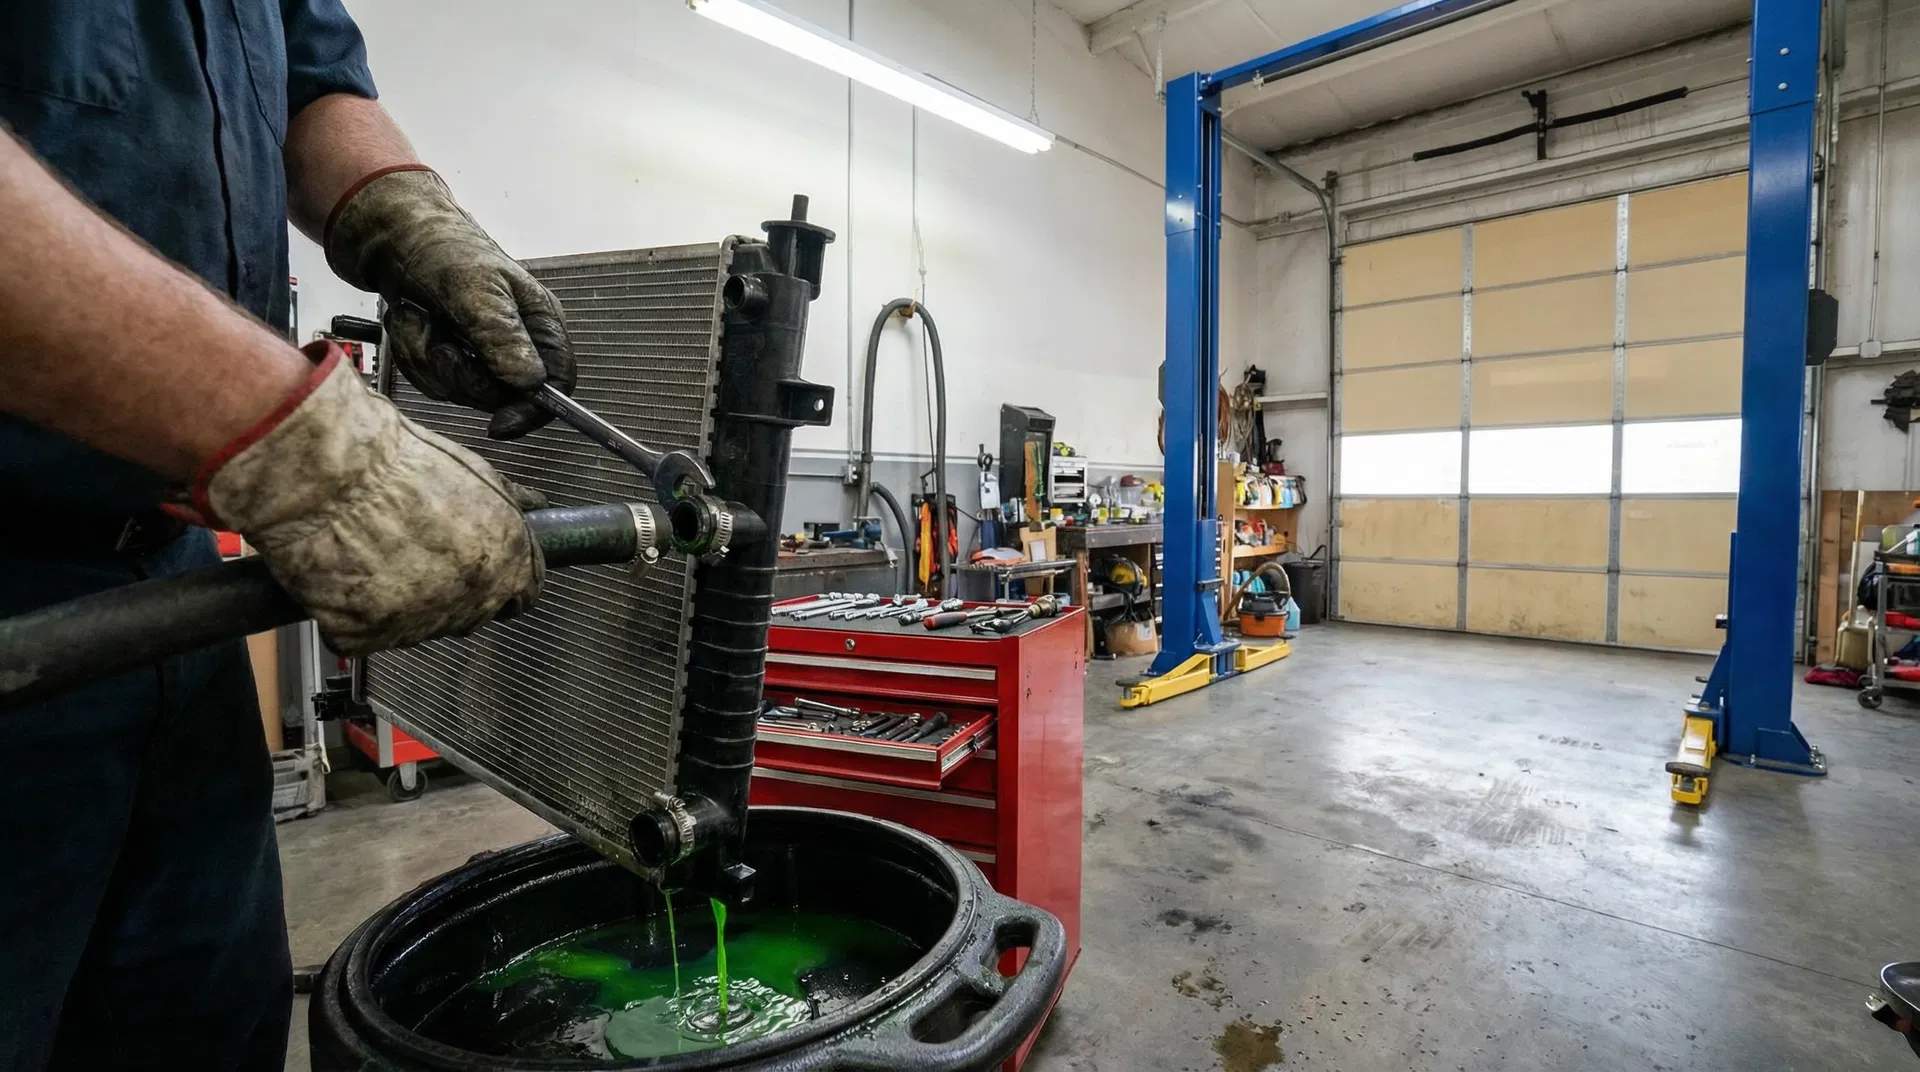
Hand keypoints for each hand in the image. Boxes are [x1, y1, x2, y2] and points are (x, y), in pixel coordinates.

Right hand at [190, 342, 542, 655]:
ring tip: (377, 557)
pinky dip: (355, 615)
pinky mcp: (366, 637)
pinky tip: (348, 575)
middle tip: (419, 556)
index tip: (486, 573)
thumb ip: (510, 503)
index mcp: (506, 564)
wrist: (328, 476)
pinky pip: (367, 635)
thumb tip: (536, 507)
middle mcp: (471, 601)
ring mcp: (418, 625)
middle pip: (473, 614)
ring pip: (420, 627)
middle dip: (455, 592)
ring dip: (405, 604)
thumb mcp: (475, 473)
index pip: (524, 594)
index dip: (505, 582)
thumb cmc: (396, 465)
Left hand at [325, 167, 574, 439]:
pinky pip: (434, 382)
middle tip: (440, 340)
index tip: (500, 424)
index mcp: (539, 323)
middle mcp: (517, 343)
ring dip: (429, 359)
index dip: (534, 411)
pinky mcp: (451, 358)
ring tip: (423, 320)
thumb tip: (531, 382)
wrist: (393, 237)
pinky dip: (414, 355)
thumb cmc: (443, 248)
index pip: (558, 383)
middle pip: (502, 396)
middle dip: (461, 374)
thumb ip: (502, 336)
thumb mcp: (474, 288)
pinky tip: (414, 323)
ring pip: (461, 391)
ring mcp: (482, 354)